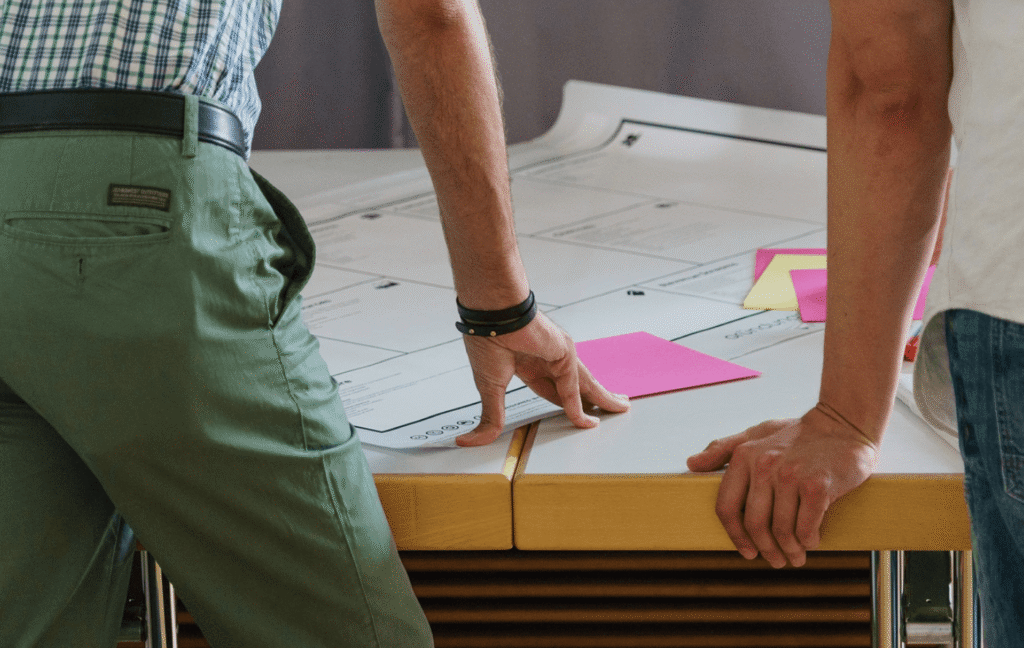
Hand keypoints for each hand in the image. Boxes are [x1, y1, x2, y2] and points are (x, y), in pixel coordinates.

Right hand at [456, 313, 629, 445]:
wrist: (492, 315)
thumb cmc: (486, 339)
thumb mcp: (489, 389)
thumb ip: (490, 417)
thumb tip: (469, 441)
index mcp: (527, 362)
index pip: (552, 388)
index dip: (566, 404)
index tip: (575, 414)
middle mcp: (547, 358)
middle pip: (576, 385)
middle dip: (593, 398)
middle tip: (610, 407)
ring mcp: (558, 355)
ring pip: (584, 384)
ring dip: (602, 397)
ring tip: (620, 407)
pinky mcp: (564, 353)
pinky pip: (572, 387)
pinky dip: (579, 406)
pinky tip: (588, 420)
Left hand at [686, 404, 879, 567]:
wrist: (843, 423)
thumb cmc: (796, 434)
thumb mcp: (755, 434)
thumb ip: (723, 449)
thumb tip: (691, 464)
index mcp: (744, 455)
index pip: (727, 507)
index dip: (734, 535)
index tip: (746, 551)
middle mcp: (764, 465)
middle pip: (755, 524)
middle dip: (766, 549)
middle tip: (776, 560)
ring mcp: (791, 475)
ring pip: (782, 530)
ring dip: (790, 550)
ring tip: (796, 556)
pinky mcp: (818, 486)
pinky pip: (807, 528)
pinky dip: (808, 541)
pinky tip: (812, 541)